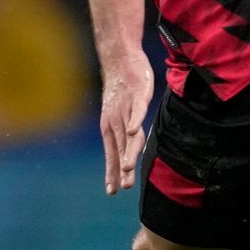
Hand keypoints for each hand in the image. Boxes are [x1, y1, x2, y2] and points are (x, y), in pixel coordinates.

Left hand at [98, 50, 155, 195]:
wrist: (120, 57)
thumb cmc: (121, 87)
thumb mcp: (119, 112)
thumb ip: (124, 132)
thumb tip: (127, 150)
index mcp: (110, 126)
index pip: (111, 153)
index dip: (112, 172)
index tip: (113, 191)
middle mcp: (117, 119)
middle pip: (121, 147)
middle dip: (123, 168)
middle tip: (126, 186)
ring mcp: (127, 107)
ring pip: (129, 133)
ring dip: (129, 151)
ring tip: (129, 168)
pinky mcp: (139, 93)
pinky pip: (137, 109)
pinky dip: (134, 120)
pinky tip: (132, 131)